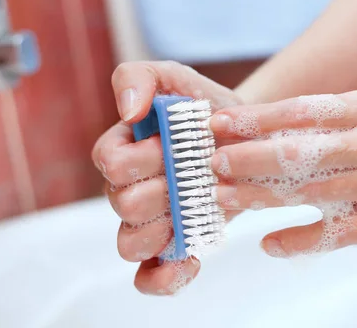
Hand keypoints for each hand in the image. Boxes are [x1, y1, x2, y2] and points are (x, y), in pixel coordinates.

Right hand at [92, 61, 241, 294]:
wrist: (245, 137)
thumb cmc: (204, 108)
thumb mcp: (174, 78)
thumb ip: (139, 78)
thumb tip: (128, 111)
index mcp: (121, 150)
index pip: (111, 163)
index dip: (143, 158)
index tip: (174, 145)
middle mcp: (127, 189)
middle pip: (123, 205)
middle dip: (164, 189)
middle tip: (196, 175)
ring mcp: (147, 221)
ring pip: (130, 244)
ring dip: (164, 229)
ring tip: (196, 210)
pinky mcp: (171, 245)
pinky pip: (150, 277)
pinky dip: (166, 276)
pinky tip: (193, 260)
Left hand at [209, 85, 356, 257]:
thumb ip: (337, 110)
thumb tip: (284, 119)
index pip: (298, 112)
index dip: (255, 119)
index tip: (221, 123)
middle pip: (297, 151)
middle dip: (249, 157)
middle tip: (211, 161)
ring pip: (309, 191)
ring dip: (262, 195)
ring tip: (226, 197)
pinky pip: (337, 233)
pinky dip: (301, 239)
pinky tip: (271, 244)